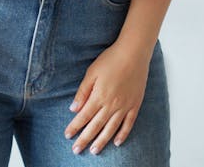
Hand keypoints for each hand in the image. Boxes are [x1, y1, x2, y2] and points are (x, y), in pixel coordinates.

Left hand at [63, 41, 151, 155]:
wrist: (133, 53)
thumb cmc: (111, 59)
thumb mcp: (92, 72)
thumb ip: (83, 91)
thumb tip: (73, 109)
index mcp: (99, 96)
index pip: (84, 116)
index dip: (75, 127)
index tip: (67, 135)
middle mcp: (112, 104)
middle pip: (96, 126)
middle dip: (85, 139)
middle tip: (76, 151)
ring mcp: (125, 106)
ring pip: (111, 129)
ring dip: (102, 141)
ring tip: (94, 151)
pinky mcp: (135, 104)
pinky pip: (129, 124)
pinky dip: (123, 134)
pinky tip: (116, 142)